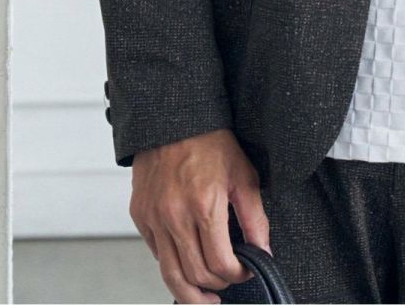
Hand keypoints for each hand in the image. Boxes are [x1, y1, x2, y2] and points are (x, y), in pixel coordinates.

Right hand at [129, 127, 270, 303]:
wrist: (174, 118)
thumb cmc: (210, 141)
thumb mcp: (243, 174)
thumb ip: (255, 218)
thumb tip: (263, 252)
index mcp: (204, 205)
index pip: (220, 263)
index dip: (238, 275)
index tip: (246, 270)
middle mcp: (175, 216)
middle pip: (195, 275)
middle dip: (217, 286)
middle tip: (229, 283)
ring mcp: (154, 217)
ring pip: (170, 275)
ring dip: (189, 294)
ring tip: (205, 300)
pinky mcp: (141, 216)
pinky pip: (156, 254)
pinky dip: (172, 267)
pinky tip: (186, 266)